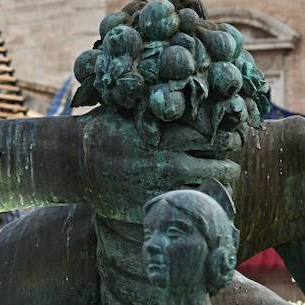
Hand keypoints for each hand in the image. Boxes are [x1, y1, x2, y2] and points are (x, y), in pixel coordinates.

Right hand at [80, 108, 240, 221]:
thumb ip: (159, 109)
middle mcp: (171, 163)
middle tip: (229, 167)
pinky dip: (195, 206)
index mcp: (169, 137)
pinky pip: (186, 210)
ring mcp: (164, 188)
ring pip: (208, 193)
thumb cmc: (101, 131)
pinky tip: (195, 202)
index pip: (215, 137)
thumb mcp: (131, 111)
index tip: (228, 140)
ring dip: (217, 191)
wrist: (74, 163)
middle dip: (228, 167)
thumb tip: (182, 94)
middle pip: (220, 167)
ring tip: (218, 188)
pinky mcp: (154, 208)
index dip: (226, 139)